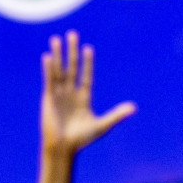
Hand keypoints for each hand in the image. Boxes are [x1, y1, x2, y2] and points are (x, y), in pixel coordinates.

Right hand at [41, 30, 135, 155]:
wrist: (63, 148)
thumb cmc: (81, 139)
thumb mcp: (102, 125)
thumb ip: (116, 115)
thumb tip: (134, 108)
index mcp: (83, 98)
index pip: (86, 75)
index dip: (87, 62)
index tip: (88, 48)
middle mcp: (70, 93)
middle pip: (72, 67)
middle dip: (72, 51)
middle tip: (72, 34)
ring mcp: (59, 94)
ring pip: (59, 70)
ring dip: (58, 54)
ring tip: (55, 39)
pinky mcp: (49, 98)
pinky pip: (49, 80)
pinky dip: (48, 68)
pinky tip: (48, 56)